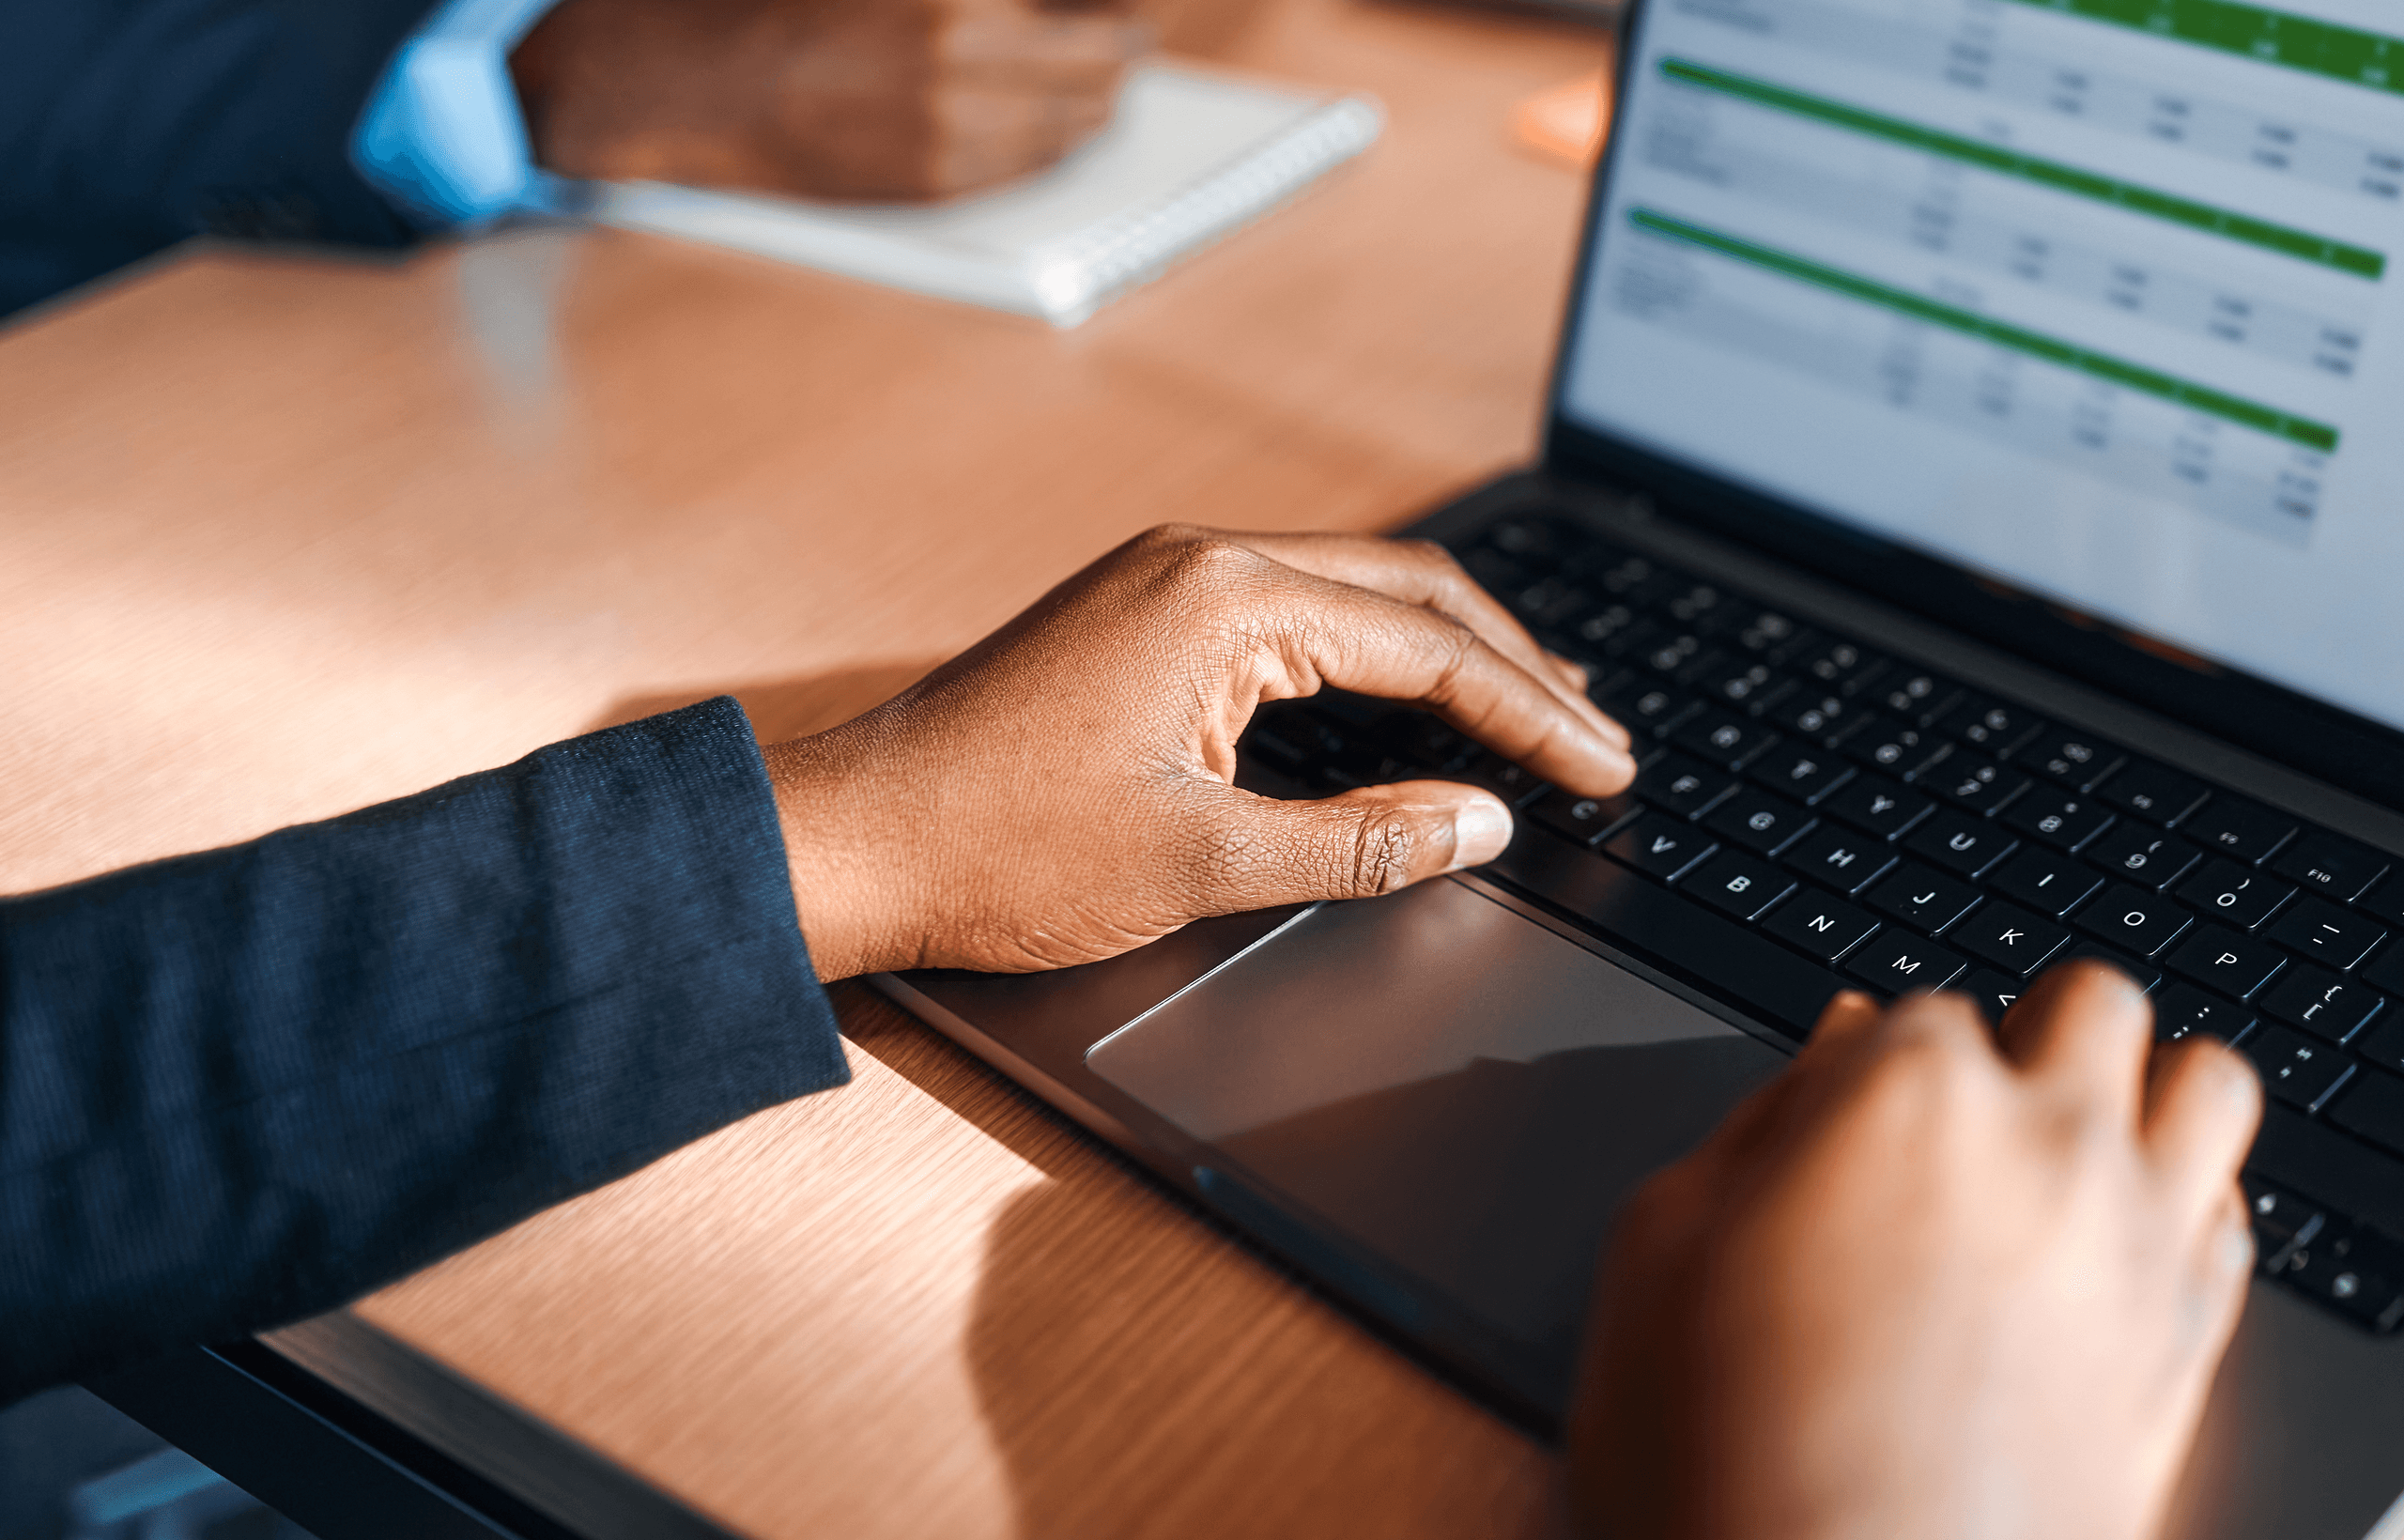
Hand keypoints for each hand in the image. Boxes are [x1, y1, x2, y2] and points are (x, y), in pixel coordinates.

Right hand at [509, 0, 1150, 200]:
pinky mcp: (940, 175)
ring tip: (1100, 89)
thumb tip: (1063, 13)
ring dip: (1098, 102)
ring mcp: (957, 115)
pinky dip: (1057, 143)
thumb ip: (979, 0)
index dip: (1120, 9)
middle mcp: (965, 39)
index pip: (1090, 4)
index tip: (1132, 13)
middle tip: (1128, 44)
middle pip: (1104, 56)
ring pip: (1081, 118)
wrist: (698, 80)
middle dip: (1120, 49)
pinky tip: (1056, 128)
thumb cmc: (788, 5)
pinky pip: (1037, 163)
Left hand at [762, 524, 1635, 977]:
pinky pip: (1294, 613)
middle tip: (1598, 737)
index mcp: (1225, 599)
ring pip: (1354, 595)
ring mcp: (1166, 579)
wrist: (853, 842)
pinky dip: (1373, 657)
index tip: (1606, 767)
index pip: (1429, 645)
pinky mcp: (1141, 614)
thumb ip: (1360, 841)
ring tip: (1538, 710)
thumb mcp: (1202, 863)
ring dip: (1449, 653)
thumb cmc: (1000, 850)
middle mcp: (1202, 561)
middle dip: (1515, 665)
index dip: (1534, 714)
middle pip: (1408, 592)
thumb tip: (1479, 823)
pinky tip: (1410, 700)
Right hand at [1570, 965, 2262, 1539]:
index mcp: (1904, 1098)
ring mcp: (2137, 1245)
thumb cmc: (1726, 1457)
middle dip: (2028, 1035)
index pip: (1915, 1008)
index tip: (1843, 1119)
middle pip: (2088, 1005)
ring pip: (2207, 1082)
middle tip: (1968, 1103)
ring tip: (2074, 1141)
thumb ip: (1754, 1126)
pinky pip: (2237, 1219)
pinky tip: (2117, 1238)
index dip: (1868, 1066)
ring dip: (2141, 1090)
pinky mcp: (2189, 1348)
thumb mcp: (1659, 1249)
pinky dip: (2189, 1202)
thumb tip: (1824, 1059)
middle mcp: (2046, 1147)